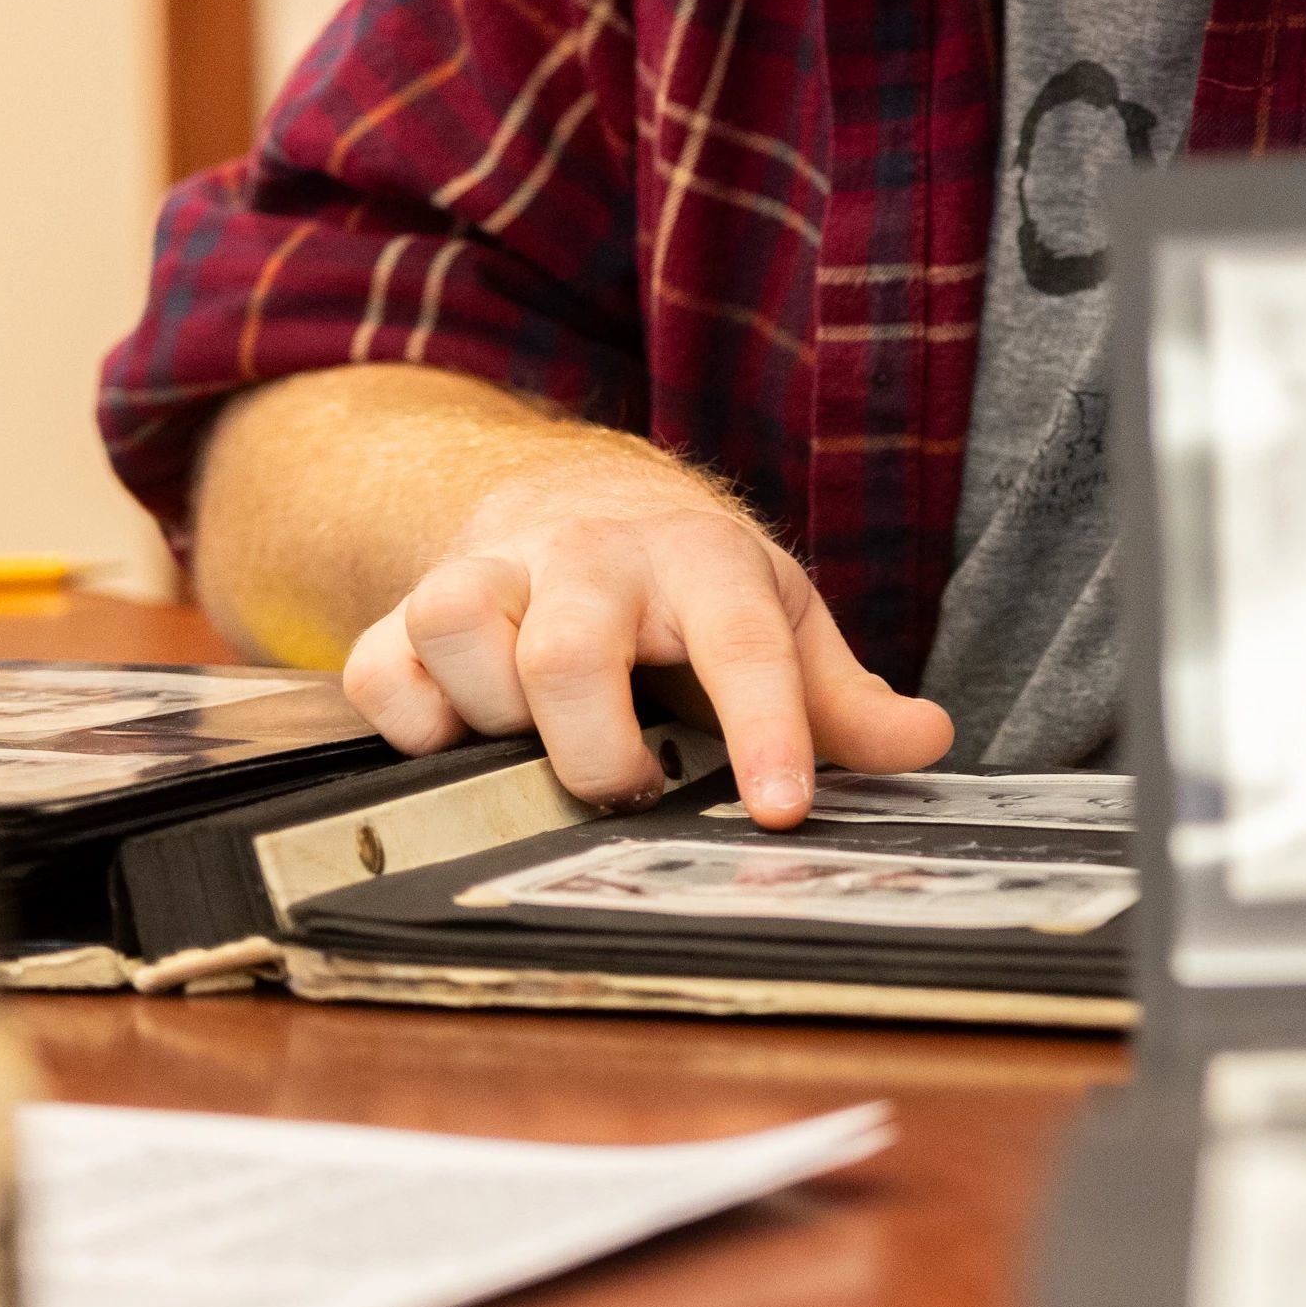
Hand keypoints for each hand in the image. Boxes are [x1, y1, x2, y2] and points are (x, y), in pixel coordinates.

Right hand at [335, 450, 950, 826]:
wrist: (571, 496)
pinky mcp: (406, 610)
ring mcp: (488, 574)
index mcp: (703, 560)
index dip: (767, 730)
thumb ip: (843, 698)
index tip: (782, 810)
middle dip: (598, 752)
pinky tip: (464, 734)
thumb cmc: (687, 584)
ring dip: (498, 722)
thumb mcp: (778, 619)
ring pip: (461, 638)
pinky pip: (381, 675)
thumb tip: (924, 743)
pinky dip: (414, 725)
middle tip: (633, 782)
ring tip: (544, 739)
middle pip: (568, 655)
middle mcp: (589, 557)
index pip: (742, 645)